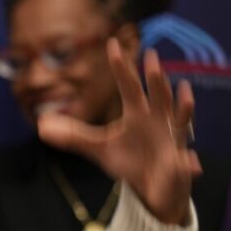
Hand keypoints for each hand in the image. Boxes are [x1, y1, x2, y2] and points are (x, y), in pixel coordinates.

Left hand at [37, 39, 199, 224]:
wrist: (152, 186)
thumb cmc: (129, 160)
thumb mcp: (98, 148)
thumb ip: (72, 136)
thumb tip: (41, 126)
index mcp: (137, 113)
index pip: (128, 86)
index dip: (121, 67)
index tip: (112, 44)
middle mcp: (157, 120)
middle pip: (157, 95)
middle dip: (155, 79)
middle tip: (151, 57)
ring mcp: (171, 140)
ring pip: (178, 119)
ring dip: (181, 106)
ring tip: (182, 90)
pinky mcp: (177, 165)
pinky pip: (185, 163)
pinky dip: (187, 163)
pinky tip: (188, 159)